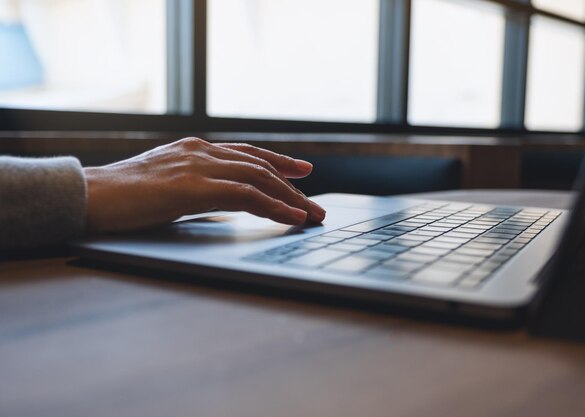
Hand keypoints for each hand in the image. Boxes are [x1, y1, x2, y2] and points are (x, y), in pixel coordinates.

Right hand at [83, 138, 325, 232]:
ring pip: (260, 178)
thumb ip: (194, 184)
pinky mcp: (195, 187)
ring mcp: (199, 166)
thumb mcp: (165, 183)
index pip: (247, 154)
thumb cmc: (122, 196)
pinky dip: (275, 207)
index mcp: (195, 149)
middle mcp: (202, 151)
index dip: (279, 162)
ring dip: (291, 198)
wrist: (88, 195)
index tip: (301, 171)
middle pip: (260, 166)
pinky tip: (292, 217)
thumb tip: (218, 199)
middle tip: (316, 206)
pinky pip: (247, 196)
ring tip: (313, 216)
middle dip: (293, 186)